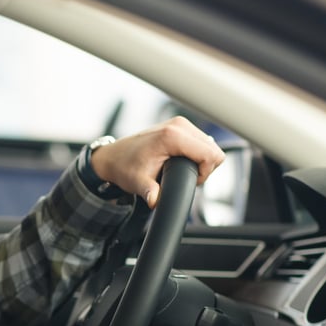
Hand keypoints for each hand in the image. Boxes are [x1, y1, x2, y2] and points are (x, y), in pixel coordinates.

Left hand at [89, 116, 224, 207]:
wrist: (113, 157)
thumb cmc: (124, 167)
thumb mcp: (137, 182)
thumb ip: (150, 192)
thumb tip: (155, 201)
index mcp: (172, 136)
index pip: (210, 154)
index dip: (205, 173)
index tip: (189, 181)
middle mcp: (179, 125)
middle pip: (213, 150)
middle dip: (204, 168)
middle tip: (182, 177)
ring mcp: (179, 123)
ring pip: (209, 145)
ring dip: (200, 161)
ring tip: (179, 169)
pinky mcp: (179, 126)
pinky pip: (201, 141)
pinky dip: (196, 154)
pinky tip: (180, 161)